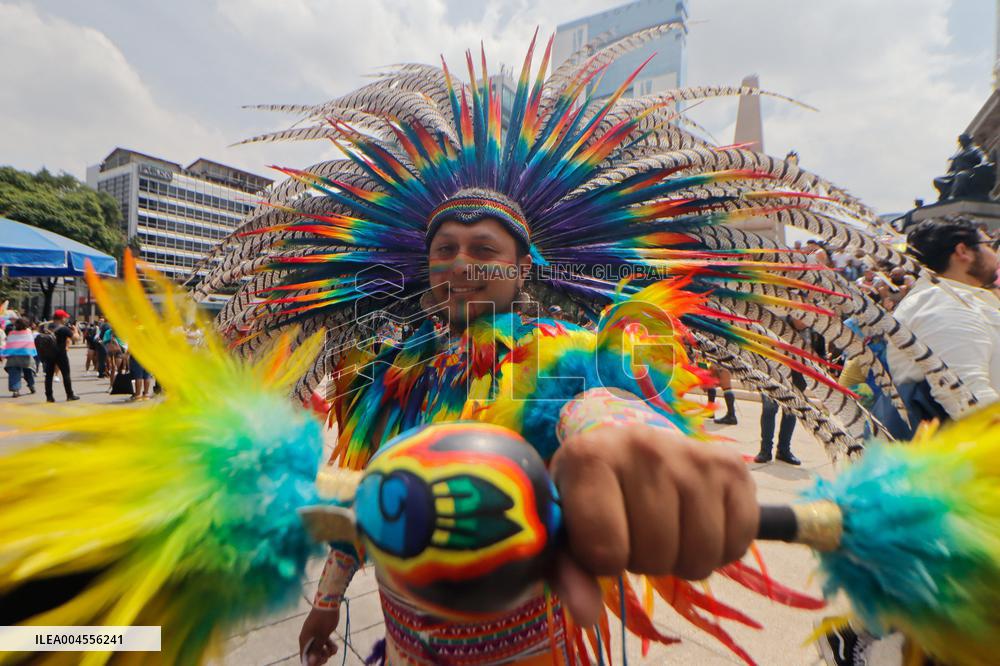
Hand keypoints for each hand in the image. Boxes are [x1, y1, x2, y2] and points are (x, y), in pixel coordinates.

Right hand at [298, 607, 339, 665]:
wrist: (328, 601)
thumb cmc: (325, 619)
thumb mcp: (322, 636)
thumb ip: (316, 649)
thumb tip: (311, 663)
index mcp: (304, 640)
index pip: (304, 658)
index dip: (313, 662)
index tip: (323, 660)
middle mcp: (307, 638)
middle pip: (311, 654)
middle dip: (321, 657)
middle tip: (329, 654)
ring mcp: (313, 634)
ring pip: (318, 649)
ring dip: (326, 651)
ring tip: (334, 649)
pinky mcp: (319, 631)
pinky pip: (322, 642)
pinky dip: (328, 645)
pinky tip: (335, 646)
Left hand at [549, 424, 757, 624]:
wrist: (626, 449)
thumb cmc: (592, 493)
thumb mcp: (566, 526)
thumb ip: (567, 572)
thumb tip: (585, 615)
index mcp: (590, 457)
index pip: (605, 550)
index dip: (602, 563)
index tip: (599, 540)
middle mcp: (643, 447)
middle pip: (656, 555)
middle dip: (644, 560)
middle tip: (635, 533)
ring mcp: (693, 455)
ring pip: (701, 555)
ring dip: (682, 559)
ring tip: (664, 529)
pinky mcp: (733, 467)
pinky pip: (739, 542)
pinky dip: (720, 549)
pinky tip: (696, 523)